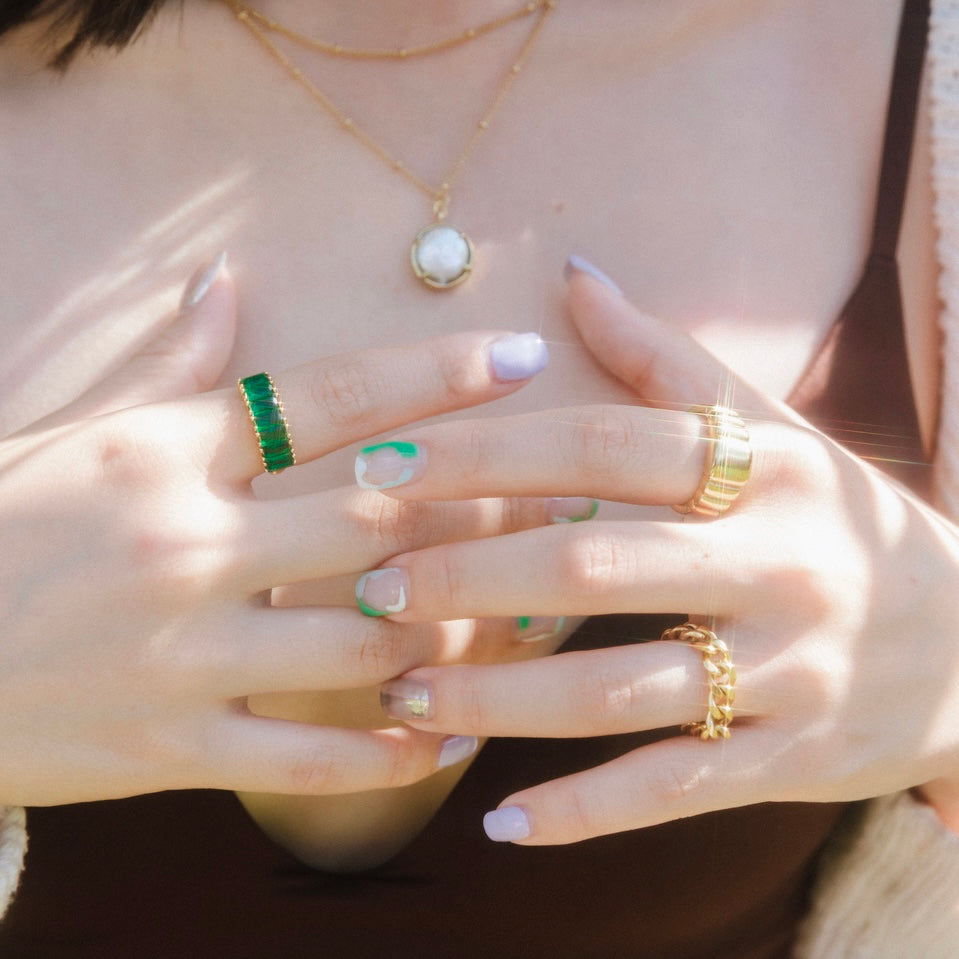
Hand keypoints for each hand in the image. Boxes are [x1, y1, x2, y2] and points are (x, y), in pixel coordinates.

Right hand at [0, 254, 551, 806]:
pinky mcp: (167, 749)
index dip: (433, 373)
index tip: (517, 356)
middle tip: (572, 492)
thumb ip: (168, 369)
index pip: (330, 398)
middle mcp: (188, 544)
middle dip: (488, 504)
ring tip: (531, 615)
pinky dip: (389, 750)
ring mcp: (181, 654)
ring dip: (458, 630)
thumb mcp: (72, 434)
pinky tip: (451, 731)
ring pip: (364, 643)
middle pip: (378, 517)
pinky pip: (307, 758)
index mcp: (166, 453)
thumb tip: (227, 284)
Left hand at [361, 264, 958, 843]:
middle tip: (370, 586)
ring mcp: (789, 671)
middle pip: (595, 565)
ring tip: (404, 690)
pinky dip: (584, 811)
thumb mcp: (772, 432)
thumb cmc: (834, 521)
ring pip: (618, 687)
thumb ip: (668, 357)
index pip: (603, 444)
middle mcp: (778, 564)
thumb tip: (576, 274)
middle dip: (468, 576)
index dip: (488, 452)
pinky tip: (499, 824)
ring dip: (500, 695)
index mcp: (764, 470)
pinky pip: (672, 788)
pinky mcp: (792, 759)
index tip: (383, 465)